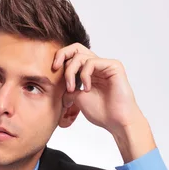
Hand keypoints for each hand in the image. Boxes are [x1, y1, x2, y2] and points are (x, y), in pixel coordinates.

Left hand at [53, 43, 155, 161]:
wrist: (116, 121)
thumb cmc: (101, 112)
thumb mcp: (76, 98)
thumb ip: (67, 88)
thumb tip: (57, 85)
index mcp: (88, 72)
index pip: (72, 56)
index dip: (60, 59)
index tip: (52, 70)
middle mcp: (97, 66)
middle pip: (76, 48)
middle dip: (62, 55)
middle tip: (55, 68)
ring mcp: (105, 65)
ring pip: (80, 55)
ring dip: (70, 72)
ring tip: (72, 89)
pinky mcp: (113, 66)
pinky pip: (92, 62)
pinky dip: (84, 75)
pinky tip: (87, 89)